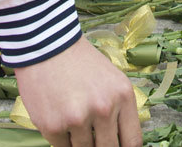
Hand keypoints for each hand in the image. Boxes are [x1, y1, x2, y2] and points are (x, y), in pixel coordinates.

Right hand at [16, 36, 141, 146]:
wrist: (48, 45)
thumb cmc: (81, 62)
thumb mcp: (111, 80)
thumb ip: (119, 110)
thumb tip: (121, 142)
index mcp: (123, 96)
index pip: (132, 141)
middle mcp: (104, 109)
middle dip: (101, 146)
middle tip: (94, 137)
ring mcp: (78, 119)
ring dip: (79, 142)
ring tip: (74, 119)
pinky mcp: (53, 126)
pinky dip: (62, 139)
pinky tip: (60, 117)